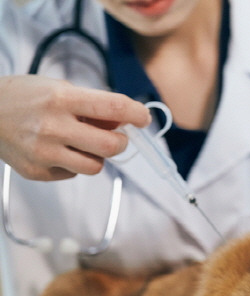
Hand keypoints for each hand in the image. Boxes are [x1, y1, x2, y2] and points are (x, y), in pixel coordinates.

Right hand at [0, 75, 150, 180]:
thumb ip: (94, 106)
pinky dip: (74, 163)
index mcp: (62, 99)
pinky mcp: (36, 171)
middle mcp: (53, 127)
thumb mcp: (60, 89)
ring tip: (82, 143)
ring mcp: (43, 152)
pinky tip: (59, 150)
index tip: (144, 118)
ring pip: (96, 166)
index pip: (113, 107)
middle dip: (121, 142)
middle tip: (117, 137)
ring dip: (98, 156)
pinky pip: (73, 173)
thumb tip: (126, 121)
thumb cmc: (27, 97)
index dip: (136, 113)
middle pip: (111, 146)